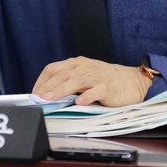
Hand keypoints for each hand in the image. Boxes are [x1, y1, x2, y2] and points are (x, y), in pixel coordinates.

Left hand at [32, 57, 152, 106]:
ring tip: (49, 98)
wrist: (132, 80)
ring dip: (60, 90)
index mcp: (77, 64)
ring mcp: (96, 77)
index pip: (54, 69)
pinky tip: (79, 102)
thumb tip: (47, 94)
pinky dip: (87, 96)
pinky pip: (96, 91)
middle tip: (37, 97)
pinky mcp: (108, 87)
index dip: (42, 81)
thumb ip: (69, 82)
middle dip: (47, 86)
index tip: (34, 93)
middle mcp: (85, 68)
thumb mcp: (85, 76)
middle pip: (62, 74)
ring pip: (75, 81)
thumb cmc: (106, 79)